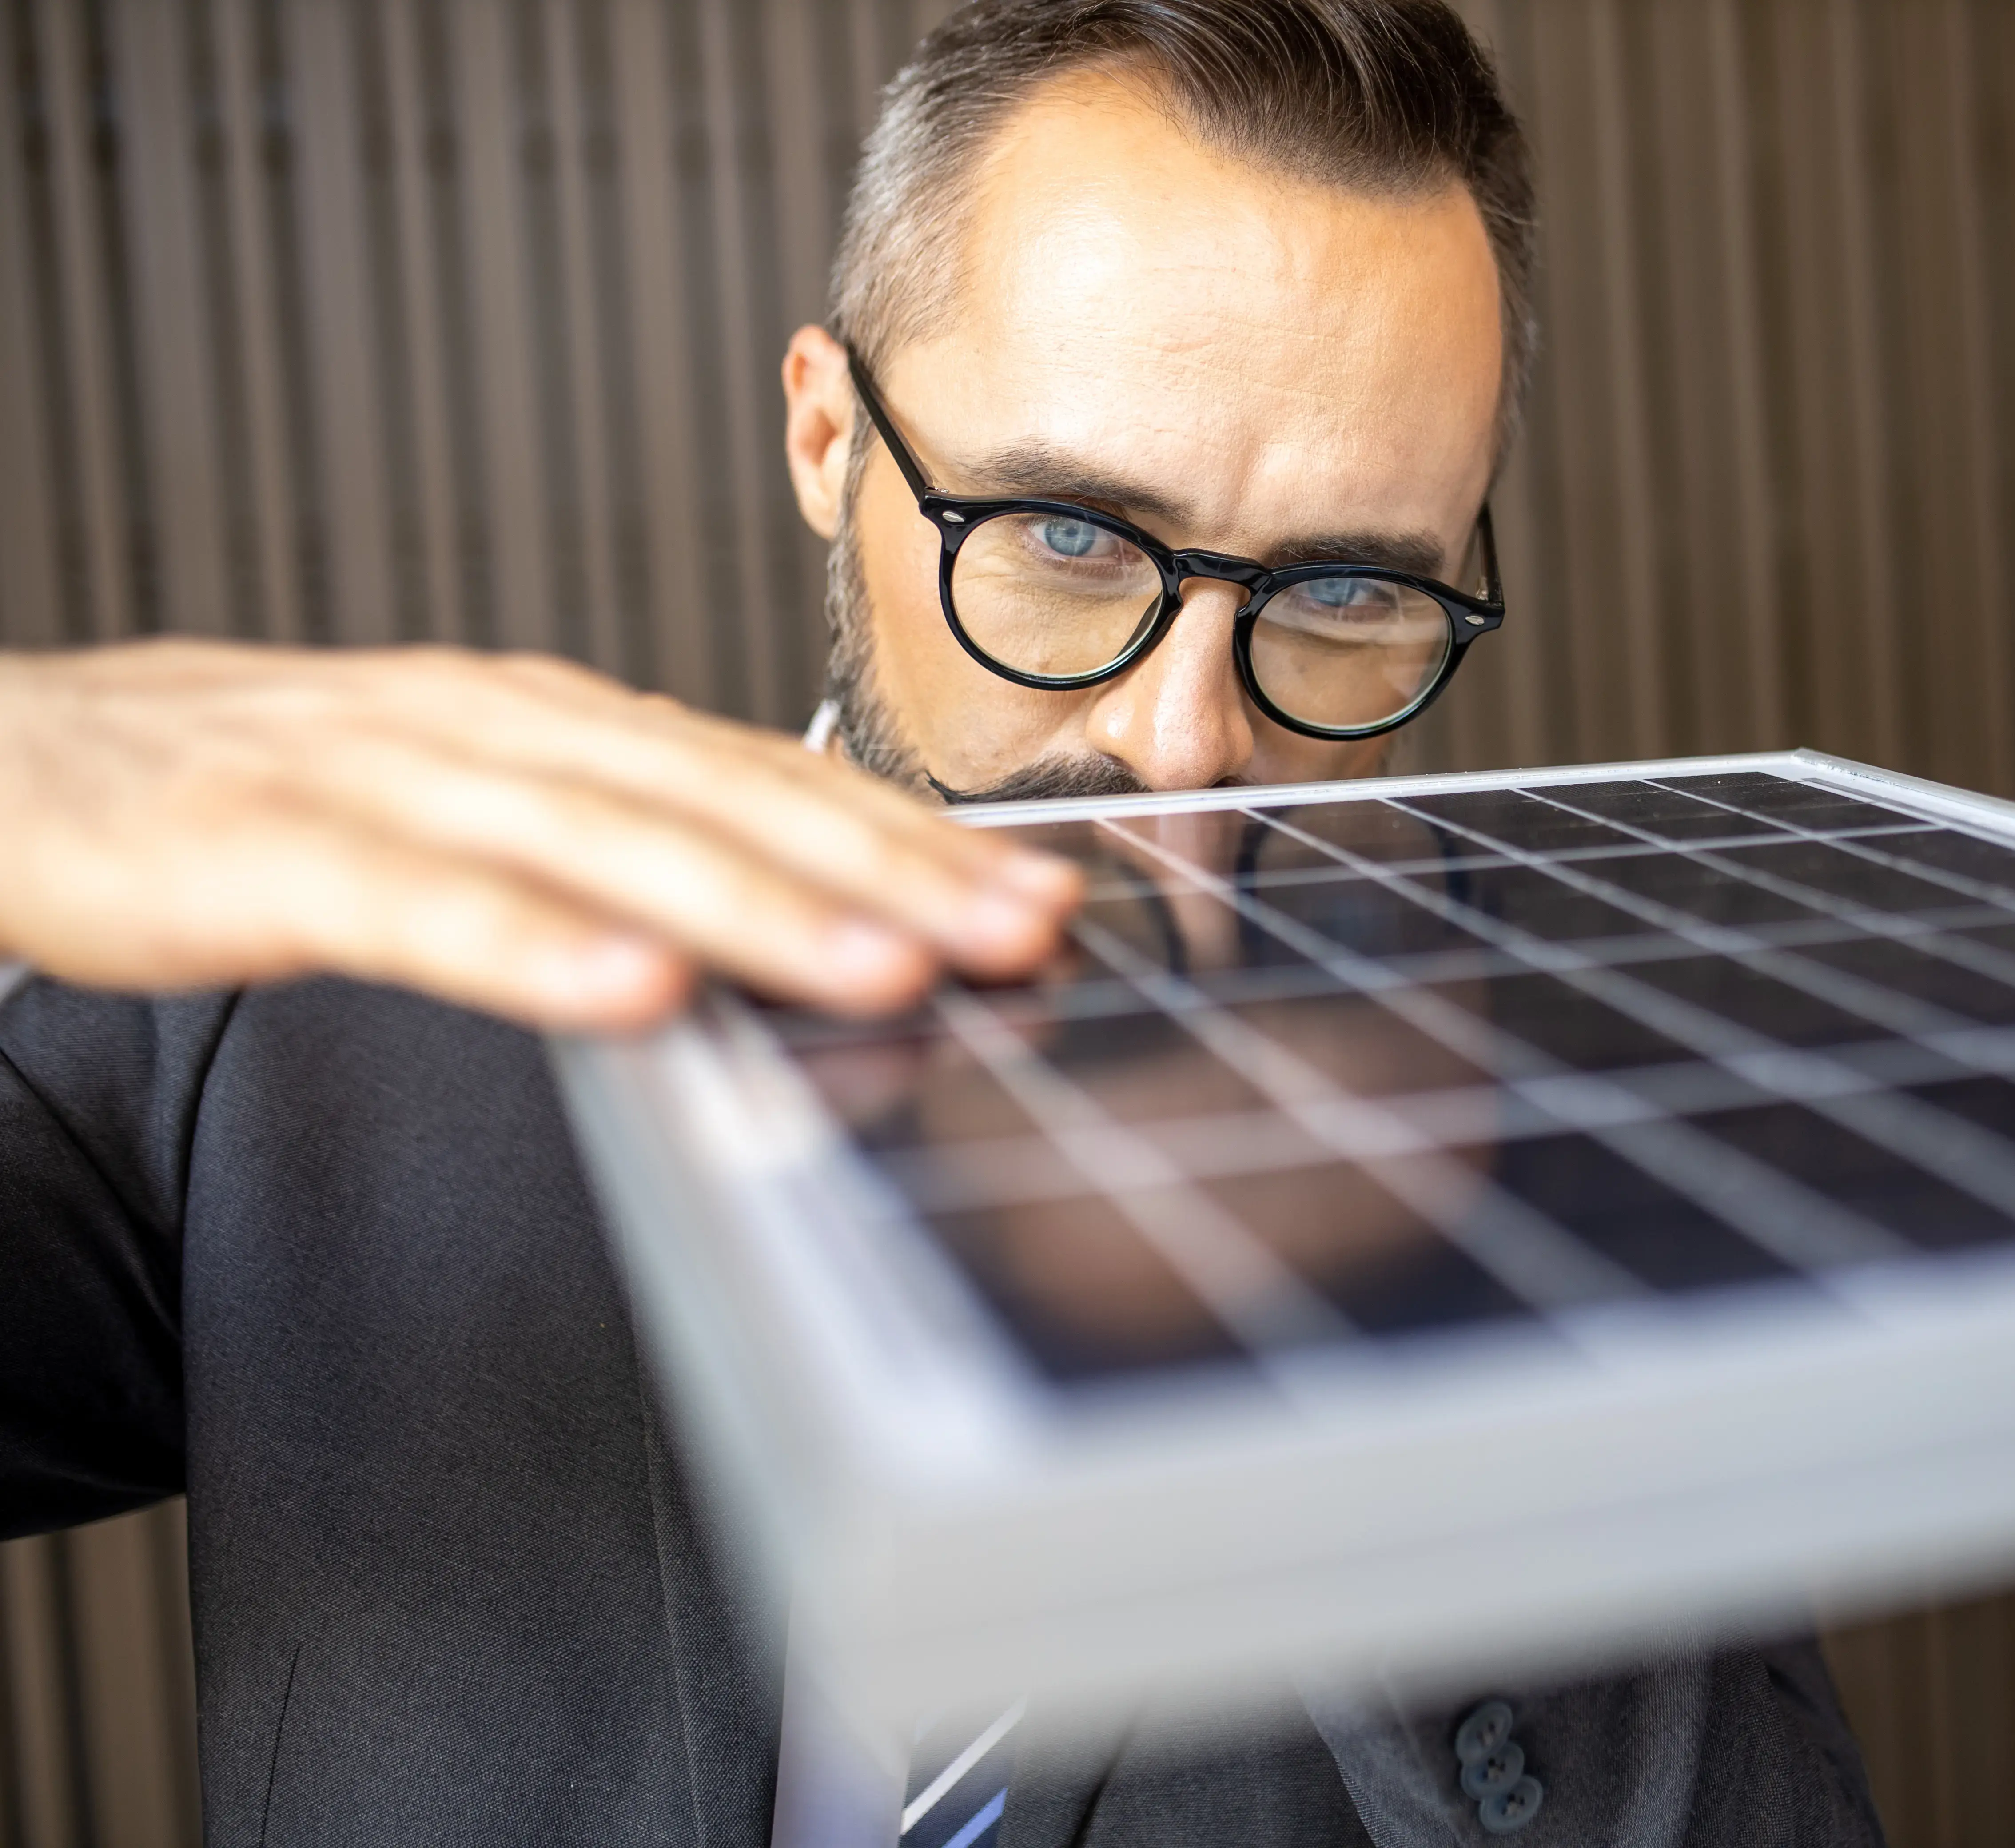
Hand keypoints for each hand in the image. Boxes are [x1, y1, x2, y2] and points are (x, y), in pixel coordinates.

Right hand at [0, 640, 1083, 1030]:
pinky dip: (531, 944)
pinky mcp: (264, 847)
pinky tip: (633, 995)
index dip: (915, 838)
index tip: (1045, 896)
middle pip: (723, 799)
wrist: (31, 756)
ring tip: (884, 967)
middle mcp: (497, 729)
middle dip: (889, 869)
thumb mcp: (477, 811)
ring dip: (753, 907)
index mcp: (556, 723)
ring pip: (601, 842)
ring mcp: (383, 778)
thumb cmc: (277, 795)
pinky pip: (419, 900)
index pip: (771, 778)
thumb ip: (618, 854)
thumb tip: (792, 922)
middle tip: (1021, 932)